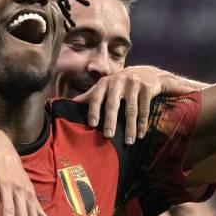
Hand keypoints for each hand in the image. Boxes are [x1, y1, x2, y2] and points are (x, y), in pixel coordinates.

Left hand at [73, 66, 202, 143]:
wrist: (149, 73)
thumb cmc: (121, 84)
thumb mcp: (105, 86)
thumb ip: (89, 96)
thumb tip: (66, 104)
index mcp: (105, 82)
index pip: (96, 97)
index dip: (93, 110)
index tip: (92, 124)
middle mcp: (118, 80)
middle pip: (113, 104)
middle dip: (110, 121)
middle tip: (108, 136)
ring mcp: (134, 83)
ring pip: (131, 109)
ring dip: (130, 127)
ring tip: (128, 141)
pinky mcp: (148, 88)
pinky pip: (144, 109)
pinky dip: (142, 123)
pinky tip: (140, 135)